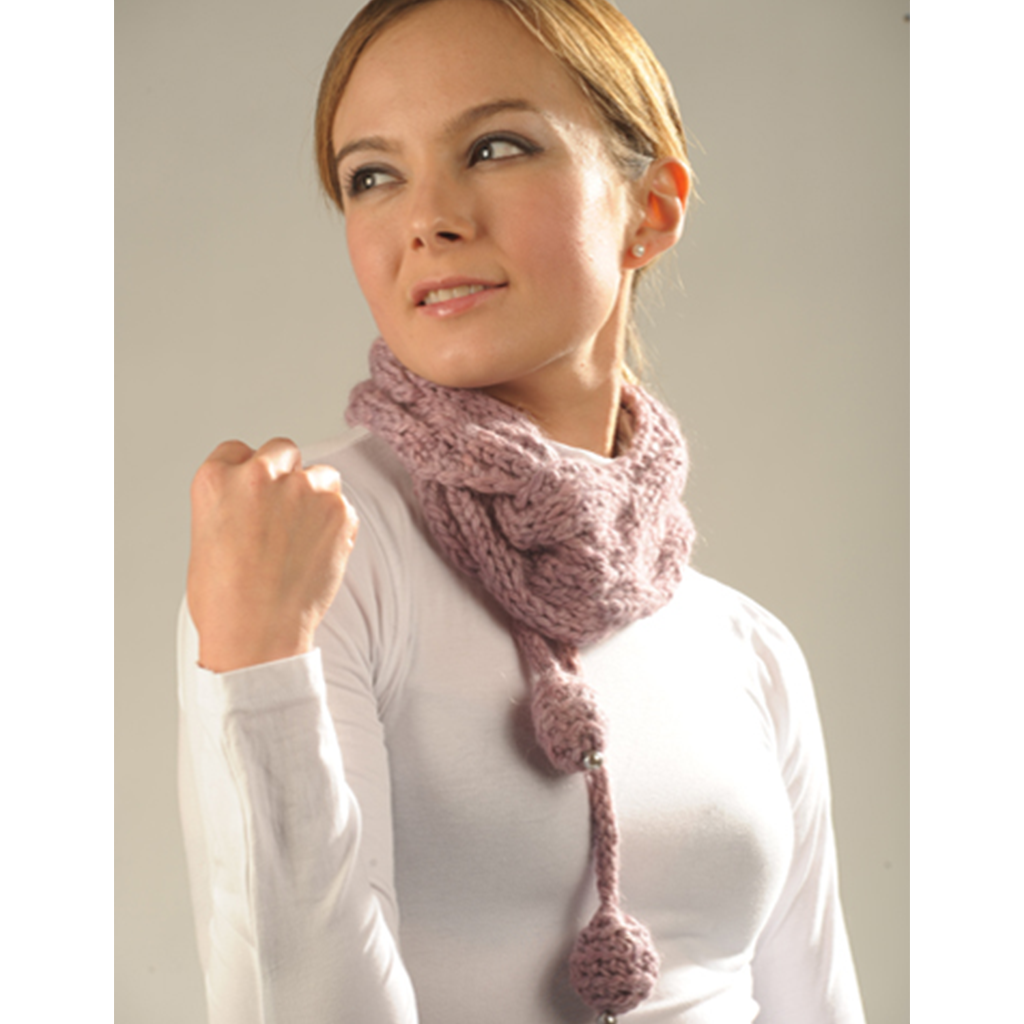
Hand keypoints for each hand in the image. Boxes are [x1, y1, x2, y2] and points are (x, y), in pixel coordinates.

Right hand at [187, 437, 358, 672]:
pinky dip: (336, 524)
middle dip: (284, 476)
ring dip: (315, 496)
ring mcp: (303, 489)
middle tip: (282, 516)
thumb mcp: (205, 536)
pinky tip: (318, 552)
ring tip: (302, 538)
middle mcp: (259, 474)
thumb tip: (256, 500)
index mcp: (216, 478)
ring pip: (319, 474)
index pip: (238, 451)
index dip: (247, 475)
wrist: (257, 635)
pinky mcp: (338, 510)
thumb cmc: (225, 600)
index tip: (254, 497)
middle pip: (281, 451)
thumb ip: (231, 503)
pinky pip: (342, 505)